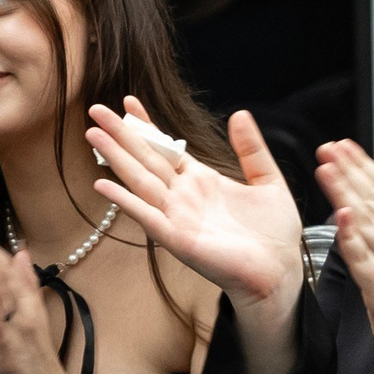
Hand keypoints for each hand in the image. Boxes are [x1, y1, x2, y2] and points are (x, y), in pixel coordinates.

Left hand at [0, 220, 77, 373]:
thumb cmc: (34, 361)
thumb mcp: (27, 318)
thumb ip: (23, 286)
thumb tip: (22, 254)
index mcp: (22, 302)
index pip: (2, 267)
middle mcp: (23, 310)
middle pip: (3, 273)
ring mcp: (18, 328)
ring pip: (4, 294)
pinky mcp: (12, 349)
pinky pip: (2, 329)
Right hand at [88, 100, 302, 313]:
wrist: (280, 272)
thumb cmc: (273, 234)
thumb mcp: (268, 180)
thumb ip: (251, 149)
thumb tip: (240, 114)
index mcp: (202, 180)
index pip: (166, 148)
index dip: (147, 125)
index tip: (128, 102)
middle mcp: (183, 196)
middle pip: (145, 158)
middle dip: (121, 134)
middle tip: (95, 111)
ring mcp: (177, 216)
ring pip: (140, 180)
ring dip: (116, 158)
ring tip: (93, 134)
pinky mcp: (178, 238)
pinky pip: (147, 216)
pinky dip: (125, 201)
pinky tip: (104, 185)